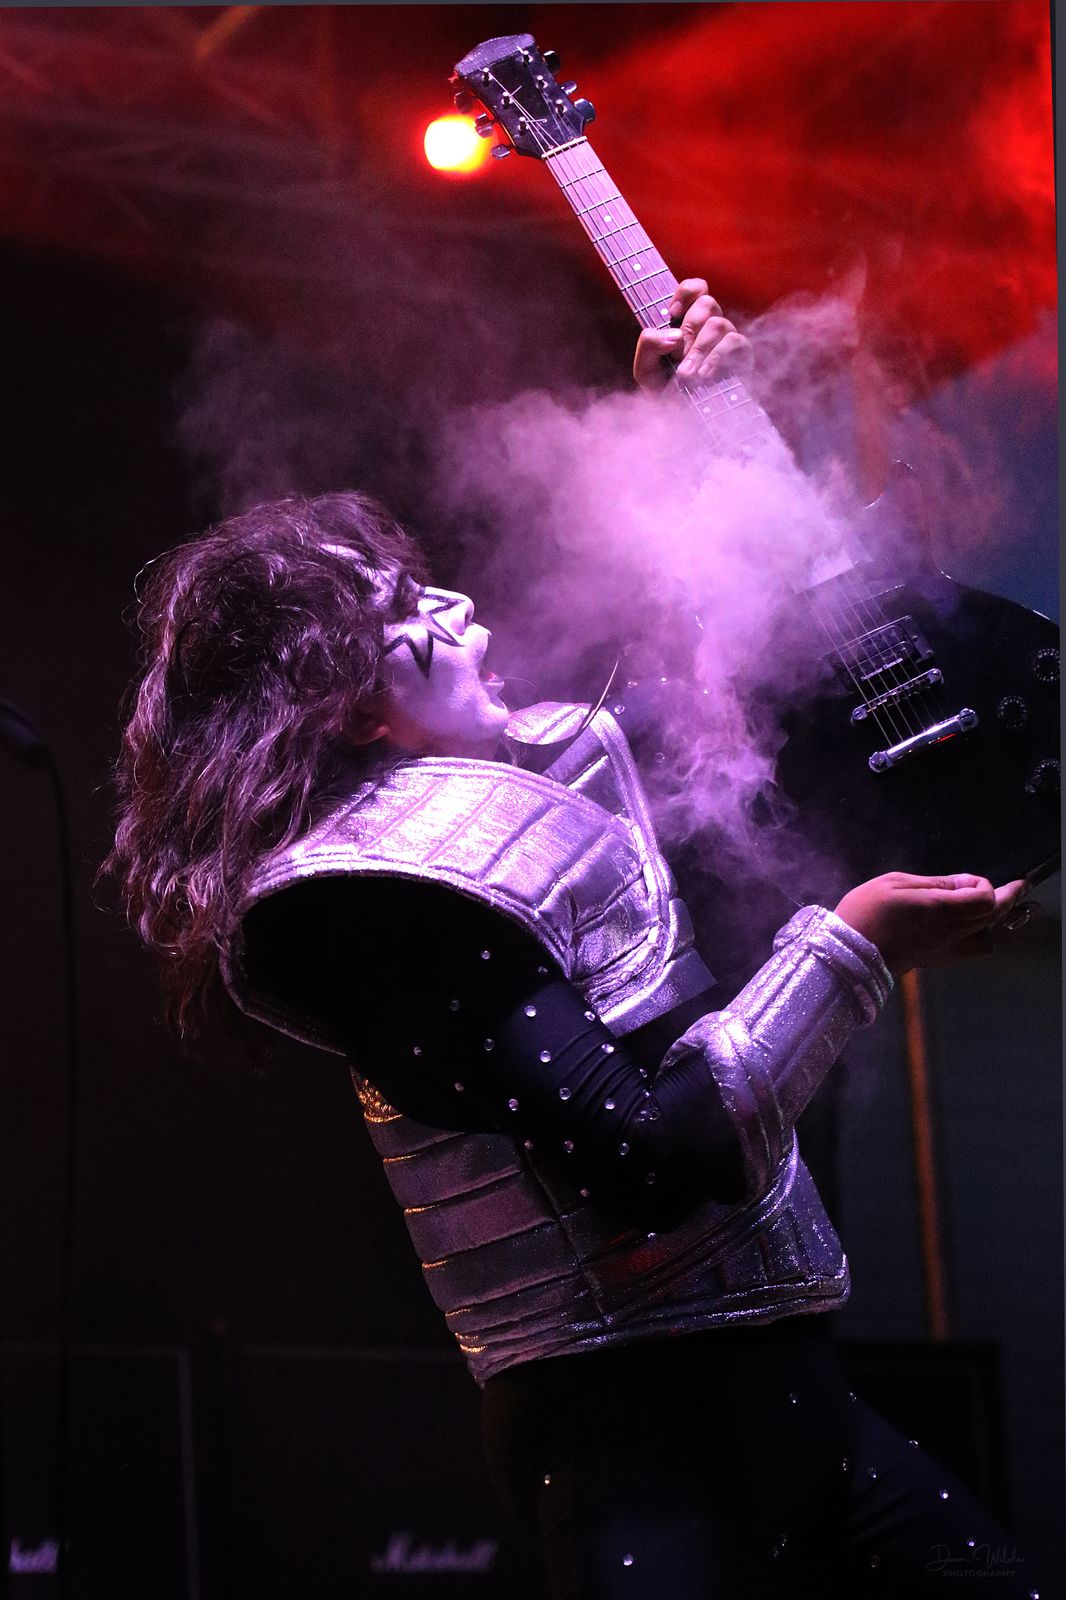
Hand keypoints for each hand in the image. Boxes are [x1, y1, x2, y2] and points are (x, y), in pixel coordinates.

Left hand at [633, 276, 752, 393]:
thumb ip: (648, 345)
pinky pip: (734, 341)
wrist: (684, 421)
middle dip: (689, 330)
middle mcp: (709, 326)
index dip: (687, 292)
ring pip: (718, 323)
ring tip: (687, 375)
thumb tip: (675, 335)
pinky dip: (717, 356)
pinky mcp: (742, 354)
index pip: (696, 288)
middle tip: (677, 358)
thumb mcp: (645, 369)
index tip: (672, 313)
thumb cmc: (665, 393)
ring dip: (699, 349)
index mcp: (687, 321)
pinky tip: (706, 374)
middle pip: (707, 303)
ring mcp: (727, 339)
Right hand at [834, 871, 1028, 976]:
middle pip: (994, 917)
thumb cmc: (867, 912)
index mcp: (943, 909)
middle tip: (1019, 887)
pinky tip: (965, 928)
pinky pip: (972, 950)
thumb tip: (963, 883)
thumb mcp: (896, 883)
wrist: (849, 954)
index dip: (983, 884)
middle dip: (1007, 899)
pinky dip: (977, 937)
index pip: (986, 897)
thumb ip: (935, 883)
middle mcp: (952, 932)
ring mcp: (947, 950)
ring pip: (988, 938)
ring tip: (983, 910)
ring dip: (991, 923)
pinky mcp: (939, 960)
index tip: (966, 880)